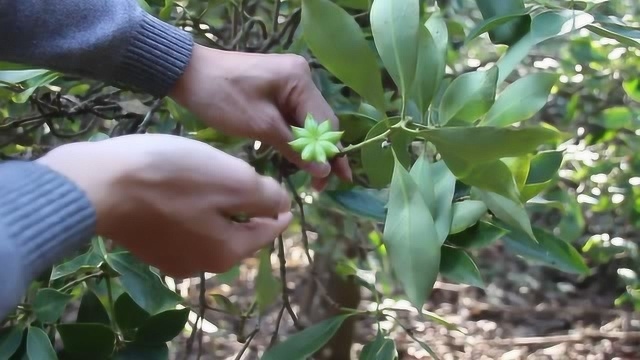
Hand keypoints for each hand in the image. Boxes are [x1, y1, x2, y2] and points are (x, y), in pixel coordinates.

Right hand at [36, 134, 291, 277]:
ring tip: (216, 179)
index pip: (267, 231)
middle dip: (247, 208)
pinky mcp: (146, 245)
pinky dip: (191, 210)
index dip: (279, 210)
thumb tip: (282, 206)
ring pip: (210, 230)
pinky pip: (183, 227)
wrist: (95, 185)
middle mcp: (200, 265)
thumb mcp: (233, 180)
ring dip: (218, 208)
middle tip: (249, 179)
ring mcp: (170, 258)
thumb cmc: (173, 177)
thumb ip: (265, 196)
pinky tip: (183, 188)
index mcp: (227, 253)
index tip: (283, 196)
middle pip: (238, 233)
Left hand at [169, 44, 351, 189]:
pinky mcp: (277, 87)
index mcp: (301, 80)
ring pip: (307, 121)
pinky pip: (293, 115)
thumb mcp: (260, 126)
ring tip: (311, 176)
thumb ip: (294, 148)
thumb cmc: (222, 98)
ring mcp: (290, 81)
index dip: (332, 154)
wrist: (187, 73)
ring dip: (309, 147)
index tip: (337, 182)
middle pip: (321, 122)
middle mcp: (303, 77)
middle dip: (322, 153)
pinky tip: (296, 156)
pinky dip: (294, 136)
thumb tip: (323, 170)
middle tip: (322, 185)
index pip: (326, 123)